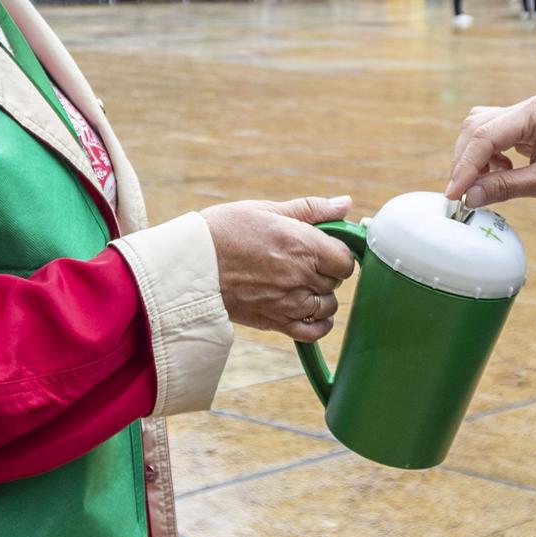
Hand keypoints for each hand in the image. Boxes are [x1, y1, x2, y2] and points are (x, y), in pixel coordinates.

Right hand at [200, 196, 356, 342]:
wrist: (189, 264)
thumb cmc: (224, 230)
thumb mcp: (267, 209)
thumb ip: (312, 209)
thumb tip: (346, 204)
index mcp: (302, 244)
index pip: (346, 259)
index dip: (338, 253)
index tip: (325, 249)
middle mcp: (300, 275)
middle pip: (336, 281)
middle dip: (326, 272)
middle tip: (305, 262)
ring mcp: (288, 302)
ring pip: (327, 307)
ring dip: (321, 297)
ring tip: (301, 285)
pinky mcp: (274, 322)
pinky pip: (313, 332)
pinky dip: (317, 324)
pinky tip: (307, 311)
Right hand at [444, 96, 535, 214]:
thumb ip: (506, 187)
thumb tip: (469, 197)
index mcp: (535, 112)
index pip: (486, 136)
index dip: (465, 166)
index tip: (453, 194)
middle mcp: (527, 109)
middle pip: (477, 128)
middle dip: (464, 161)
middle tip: (459, 195)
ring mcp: (525, 118)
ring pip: (480, 132)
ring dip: (473, 160)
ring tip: (479, 187)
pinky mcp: (526, 131)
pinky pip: (493, 140)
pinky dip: (485, 160)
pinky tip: (497, 176)